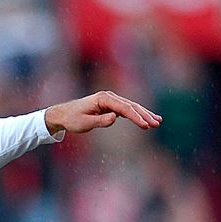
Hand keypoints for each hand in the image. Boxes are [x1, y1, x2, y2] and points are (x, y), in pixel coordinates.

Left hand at [43, 91, 161, 134]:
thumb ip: (100, 121)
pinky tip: (147, 119)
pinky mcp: (111, 105)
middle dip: (144, 115)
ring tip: (157, 122)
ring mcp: (110, 100)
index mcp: (103, 98)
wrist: (63, 114)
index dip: (136, 117)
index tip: (145, 125)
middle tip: (156, 124)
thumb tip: (115, 117)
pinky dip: (137, 114)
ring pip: (131, 106)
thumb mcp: (84, 123)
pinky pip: (127, 109)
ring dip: (144, 114)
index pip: (124, 108)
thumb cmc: (72, 119)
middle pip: (131, 105)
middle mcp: (109, 96)